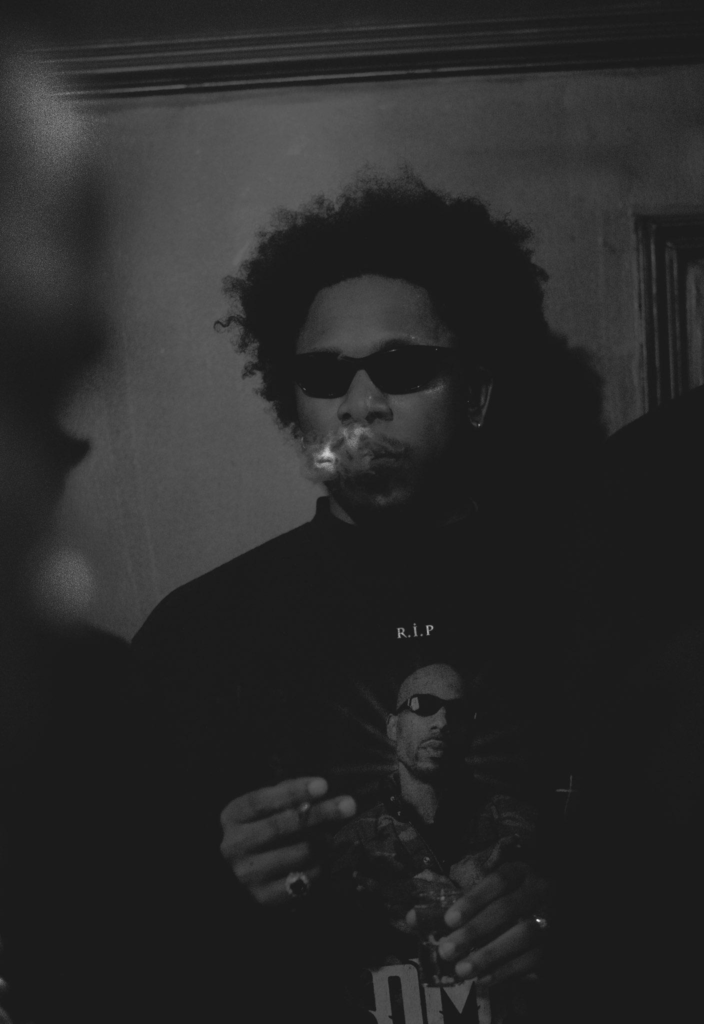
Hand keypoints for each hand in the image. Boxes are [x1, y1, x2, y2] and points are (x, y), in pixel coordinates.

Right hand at [220, 777, 355, 906]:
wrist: (239, 878)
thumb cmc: (260, 833)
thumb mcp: (264, 810)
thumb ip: (285, 796)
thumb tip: (319, 789)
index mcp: (233, 817)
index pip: (261, 801)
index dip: (293, 791)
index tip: (323, 785)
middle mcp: (234, 846)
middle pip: (281, 826)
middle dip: (319, 813)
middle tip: (348, 804)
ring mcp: (248, 875)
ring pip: (297, 853)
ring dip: (323, 841)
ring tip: (330, 836)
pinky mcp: (264, 898)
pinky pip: (304, 880)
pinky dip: (321, 866)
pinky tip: (323, 858)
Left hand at [408, 861, 549, 986]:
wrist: (558, 904)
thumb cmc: (511, 895)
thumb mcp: (489, 889)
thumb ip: (455, 901)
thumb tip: (412, 918)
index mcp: (522, 869)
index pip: (498, 880)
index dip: (473, 899)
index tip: (448, 920)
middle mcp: (540, 888)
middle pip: (507, 909)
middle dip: (475, 931)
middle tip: (447, 950)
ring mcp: (553, 916)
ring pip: (523, 935)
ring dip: (490, 955)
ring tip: (461, 969)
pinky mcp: (557, 942)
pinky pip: (535, 959)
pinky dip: (508, 971)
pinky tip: (484, 979)